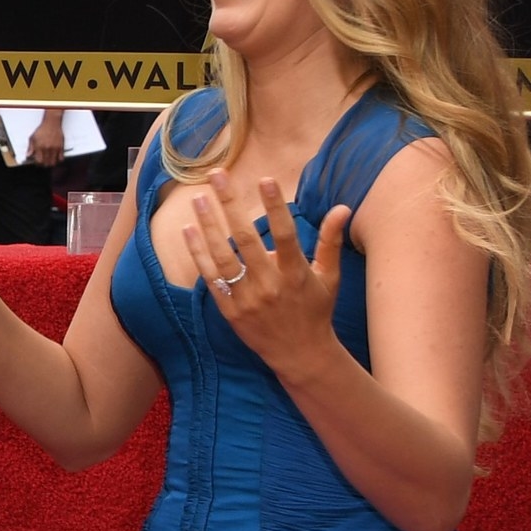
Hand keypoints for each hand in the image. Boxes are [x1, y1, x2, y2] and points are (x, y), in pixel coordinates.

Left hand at [29, 118, 65, 168]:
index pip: (39, 161)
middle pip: (46, 163)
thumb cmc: (42, 130)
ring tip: (48, 161)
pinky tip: (55, 158)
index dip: (38, 164)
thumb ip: (30, 148)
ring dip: (50, 163)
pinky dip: (58, 160)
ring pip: (53, 162)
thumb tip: (28, 156)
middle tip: (43, 162)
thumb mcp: (32, 138)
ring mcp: (55, 148)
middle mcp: (47, 148)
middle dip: (44, 165)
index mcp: (39, 146)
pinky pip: (61, 158)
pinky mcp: (61, 147)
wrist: (51, 123)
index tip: (37, 162)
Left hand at [184, 171, 346, 380]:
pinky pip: (211, 277)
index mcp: (296, 274)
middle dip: (230, 204)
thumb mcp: (330, 277)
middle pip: (246, 239)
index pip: (285, 233)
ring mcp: (247, 298)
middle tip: (217, 175)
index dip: (275, 206)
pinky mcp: (230, 310)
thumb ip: (331, 241)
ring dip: (208, 225)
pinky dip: (198, 253)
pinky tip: (189, 230)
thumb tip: (342, 207)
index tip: (265, 178)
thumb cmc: (316, 311)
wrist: (300, 355)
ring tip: (198, 198)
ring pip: (223, 256)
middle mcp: (270, 285)